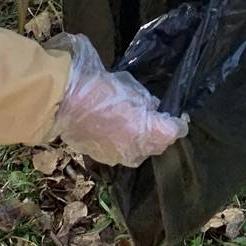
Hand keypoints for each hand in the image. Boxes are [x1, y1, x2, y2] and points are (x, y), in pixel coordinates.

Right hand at [46, 34, 186, 166]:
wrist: (66, 104)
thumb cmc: (102, 90)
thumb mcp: (131, 88)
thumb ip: (146, 102)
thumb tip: (153, 108)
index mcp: (148, 132)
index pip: (174, 133)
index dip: (179, 124)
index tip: (179, 116)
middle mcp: (137, 150)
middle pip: (158, 145)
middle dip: (161, 134)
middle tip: (157, 118)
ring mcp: (119, 157)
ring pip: (140, 152)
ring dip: (142, 140)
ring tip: (136, 125)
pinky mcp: (102, 158)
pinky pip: (121, 153)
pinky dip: (124, 143)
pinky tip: (117, 130)